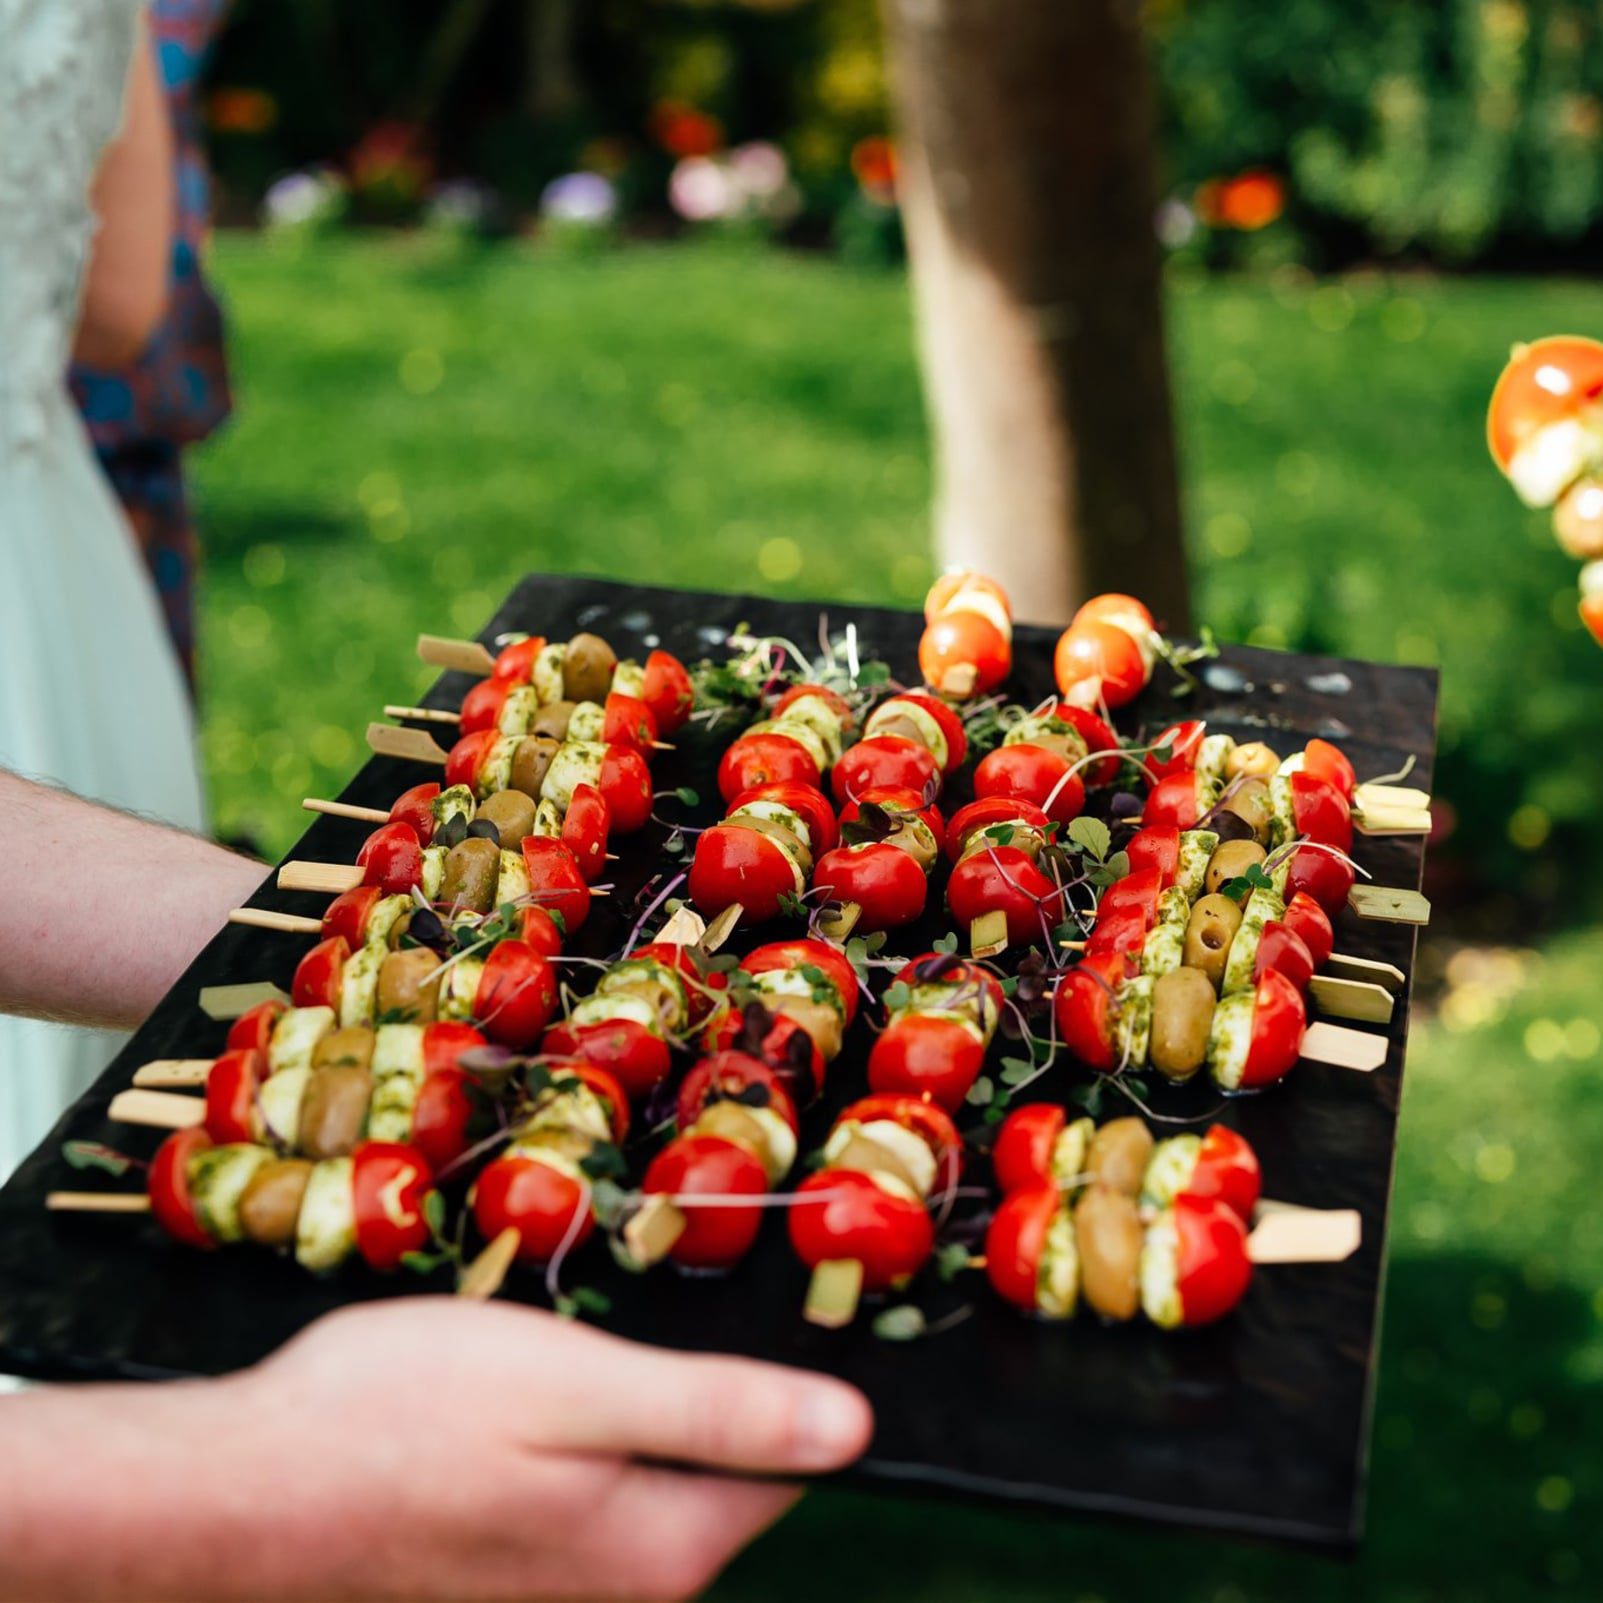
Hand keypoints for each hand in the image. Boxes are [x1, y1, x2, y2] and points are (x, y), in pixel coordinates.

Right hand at [2, 1298, 872, 1601]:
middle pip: (726, 1466)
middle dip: (718, 1381)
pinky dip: (592, 1419)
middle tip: (664, 1294)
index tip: (778, 1294)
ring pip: (658, 1464)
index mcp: (665, 1549)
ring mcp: (566, 1577)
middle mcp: (628, 1585)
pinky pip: (598, 1474)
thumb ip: (719, 1413)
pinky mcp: (517, 1553)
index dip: (796, 1374)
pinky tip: (540, 1372)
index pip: (792, 1463)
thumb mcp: (579, 1389)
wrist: (246, 1482)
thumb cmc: (408, 1417)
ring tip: (591, 1327)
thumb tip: (857, 1432)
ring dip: (648, 1396)